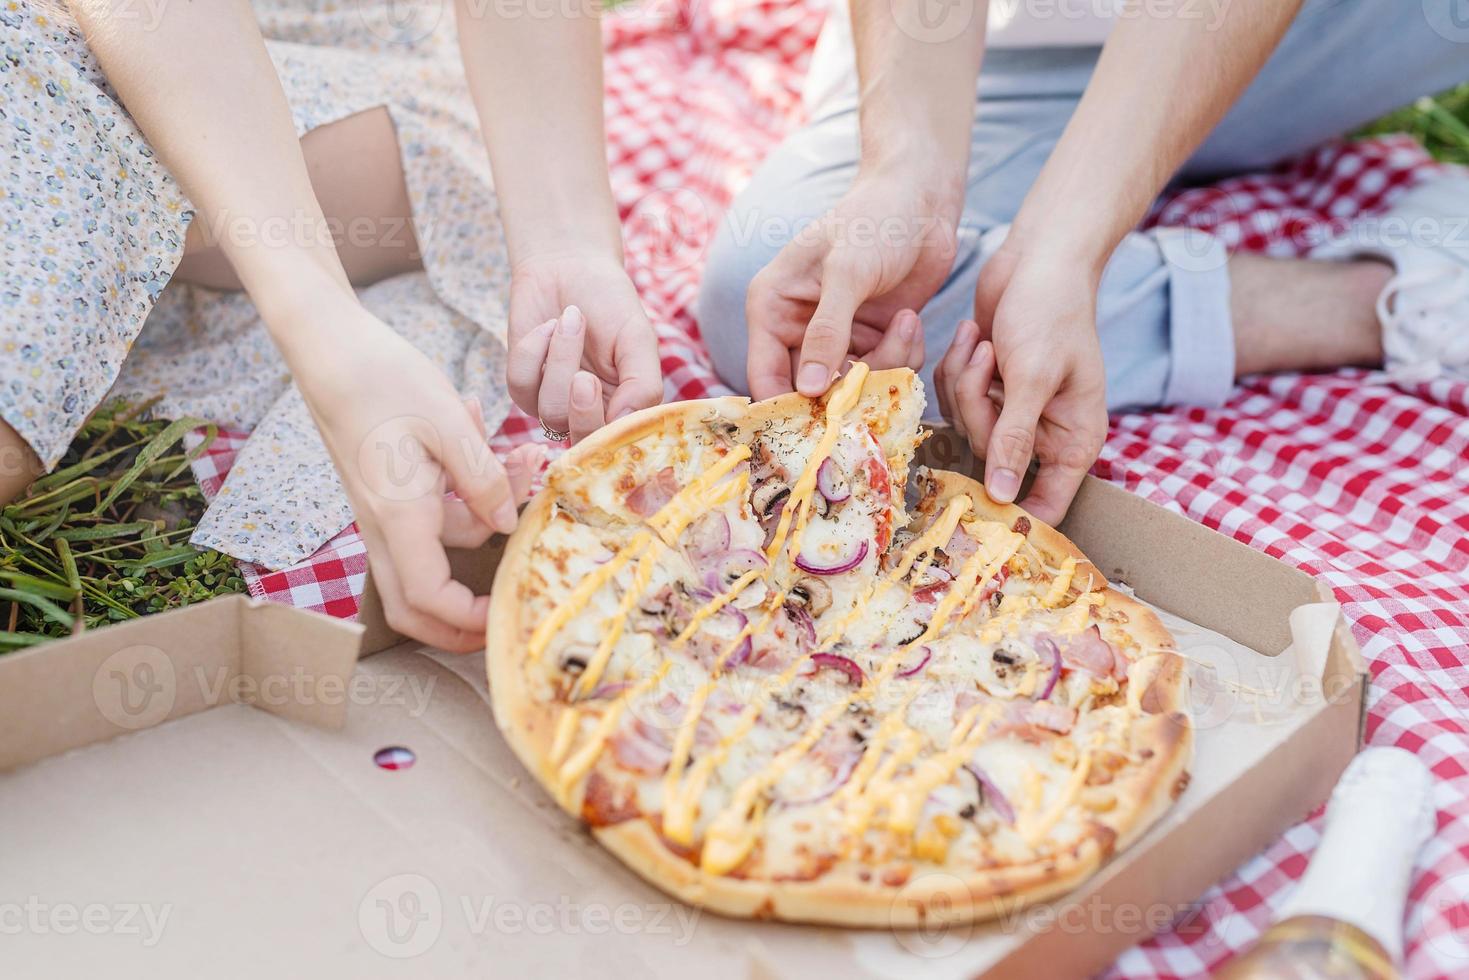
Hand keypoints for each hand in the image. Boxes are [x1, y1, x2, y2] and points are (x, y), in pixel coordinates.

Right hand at [295, 302, 543, 651]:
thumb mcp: (450, 424)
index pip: (430, 597)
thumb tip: (509, 525)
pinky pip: (432, 514)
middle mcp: (383, 525)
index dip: (470, 619)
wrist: (330, 346)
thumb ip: (484, 480)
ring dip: (487, 519)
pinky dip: (467, 492)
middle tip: (508, 607)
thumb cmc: (384, 379)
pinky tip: (485, 433)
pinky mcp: (387, 491)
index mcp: (399, 516)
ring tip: (524, 459)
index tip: (509, 610)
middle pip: (415, 604)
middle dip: (461, 621)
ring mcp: (382, 511)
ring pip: (437, 549)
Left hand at [506, 250, 661, 442]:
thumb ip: (644, 386)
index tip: (600, 392)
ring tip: (572, 317)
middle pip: (579, 439)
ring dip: (560, 357)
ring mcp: (553, 402)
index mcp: (625, 409)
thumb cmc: (611, 302)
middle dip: (579, 408)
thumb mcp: (639, 339)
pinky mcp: (523, 385)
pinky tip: (548, 324)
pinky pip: (521, 384)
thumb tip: (629, 424)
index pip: (615, 444)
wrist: (569, 266)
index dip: (605, 430)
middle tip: (583, 377)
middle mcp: (589, 412)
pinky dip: (534, 349)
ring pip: (549, 409)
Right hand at [745, 173, 958, 398]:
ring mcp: (836, 336)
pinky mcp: (872, 338)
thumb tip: (808, 390)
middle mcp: (797, 328)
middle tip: (880, 378)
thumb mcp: (847, 272)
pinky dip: (903, 358)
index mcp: (771, 308)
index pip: (765, 377)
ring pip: (853, 387)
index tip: (820, 426)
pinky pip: (883, 373)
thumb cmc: (874, 218)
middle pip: (811, 392)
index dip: (787, 408)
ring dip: (885, 368)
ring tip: (905, 324)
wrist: (922, 198)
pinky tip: (911, 321)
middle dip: (848, 390)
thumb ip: (827, 332)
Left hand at [935, 241, 1108, 523]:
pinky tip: (975, 337)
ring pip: (965, 427)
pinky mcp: (985, 387)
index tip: (981, 511)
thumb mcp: (1032, 376)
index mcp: (1073, 439)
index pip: (1048, 504)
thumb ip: (1015, 438)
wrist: (1039, 257)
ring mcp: (1012, 410)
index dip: (1016, 513)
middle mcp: (1044, 432)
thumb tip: (1003, 497)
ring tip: (987, 342)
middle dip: (978, 409)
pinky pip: (952, 401)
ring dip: (965, 381)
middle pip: (989, 461)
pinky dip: (955, 368)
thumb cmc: (1051, 310)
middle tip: (991, 362)